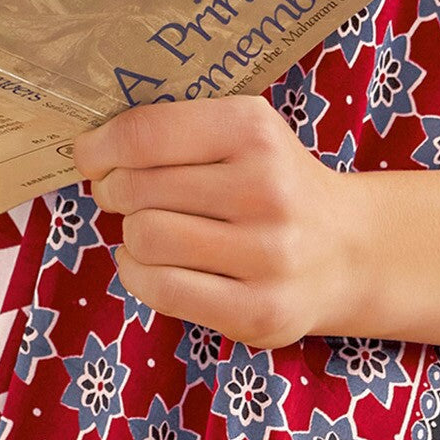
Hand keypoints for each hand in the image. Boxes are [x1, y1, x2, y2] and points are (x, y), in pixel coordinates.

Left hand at [71, 96, 367, 348]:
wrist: (348, 249)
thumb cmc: (275, 184)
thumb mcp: (246, 134)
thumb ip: (178, 130)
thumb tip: (91, 149)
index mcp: (256, 130)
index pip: (145, 133)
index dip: (101, 146)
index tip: (91, 156)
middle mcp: (266, 188)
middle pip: (136, 188)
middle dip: (116, 191)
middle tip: (127, 194)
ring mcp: (267, 254)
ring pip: (144, 239)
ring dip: (132, 235)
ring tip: (153, 230)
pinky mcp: (259, 310)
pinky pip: (161, 289)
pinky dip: (140, 274)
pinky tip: (157, 263)